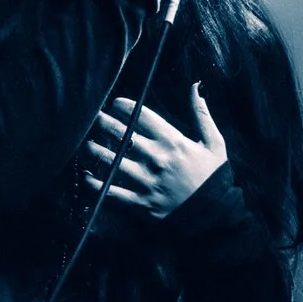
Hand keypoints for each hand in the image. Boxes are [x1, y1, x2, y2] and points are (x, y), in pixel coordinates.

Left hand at [83, 83, 226, 219]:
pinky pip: (110, 191)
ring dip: (94, 150)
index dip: (122, 106)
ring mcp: (146, 181)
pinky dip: (94, 184)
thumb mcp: (214, 143)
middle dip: (102, 123)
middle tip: (94, 119)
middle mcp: (156, 159)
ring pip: (110, 161)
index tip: (115, 104)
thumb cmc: (213, 176)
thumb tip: (195, 86)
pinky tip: (87, 176)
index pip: (140, 115)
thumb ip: (201, 114)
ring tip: (87, 144)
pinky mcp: (140, 203)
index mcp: (173, 141)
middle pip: (120, 134)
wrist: (215, 215)